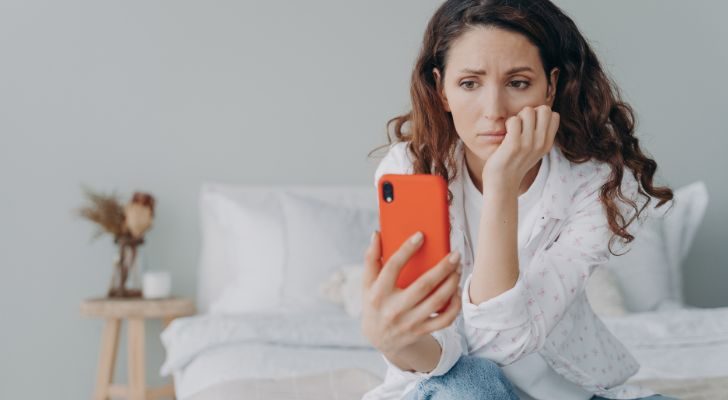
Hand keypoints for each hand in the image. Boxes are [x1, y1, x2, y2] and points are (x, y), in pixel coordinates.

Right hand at [360, 231, 461, 355]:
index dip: (406, 249)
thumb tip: (377, 234)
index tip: (421, 235)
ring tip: (458, 269)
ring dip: (452, 283)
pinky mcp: (421, 330)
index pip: (393, 267)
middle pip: (423, 285)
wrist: (380, 338)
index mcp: (378, 293)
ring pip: (437, 301)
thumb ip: (371, 259)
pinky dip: (455, 305)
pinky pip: (444, 319)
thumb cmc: (375, 303)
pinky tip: (456, 291)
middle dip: (443, 268)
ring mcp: (409, 322)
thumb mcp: (368, 283)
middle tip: (455, 254)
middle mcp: (394, 309)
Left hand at [483, 105, 559, 190]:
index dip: (540, 115)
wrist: (502, 183)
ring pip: (528, 111)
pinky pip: (514, 120)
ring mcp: (528, 144)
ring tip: (512, 130)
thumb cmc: (514, 163)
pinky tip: (506, 134)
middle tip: (521, 125)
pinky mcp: (514, 145)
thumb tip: (540, 111)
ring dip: (517, 117)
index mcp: (547, 144)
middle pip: (544, 109)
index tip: (529, 125)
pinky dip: (508, 123)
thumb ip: (540, 134)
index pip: (554, 115)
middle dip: (530, 112)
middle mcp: (541, 143)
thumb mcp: (534, 150)